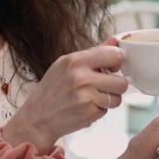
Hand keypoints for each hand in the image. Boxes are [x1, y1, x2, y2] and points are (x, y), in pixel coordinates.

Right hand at [4, 39, 127, 150]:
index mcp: (75, 61)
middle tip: (104, 86)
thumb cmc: (52, 89)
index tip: (112, 67)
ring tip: (93, 98)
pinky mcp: (88, 114)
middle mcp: (81, 78)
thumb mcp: (66, 64)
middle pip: (122, 82)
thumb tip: (116, 41)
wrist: (37, 117)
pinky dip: (99, 110)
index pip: (115, 55)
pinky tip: (85, 107)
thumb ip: (94, 53)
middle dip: (116, 86)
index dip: (117, 62)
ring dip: (109, 99)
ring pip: (118, 98)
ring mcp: (85, 97)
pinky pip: (107, 110)